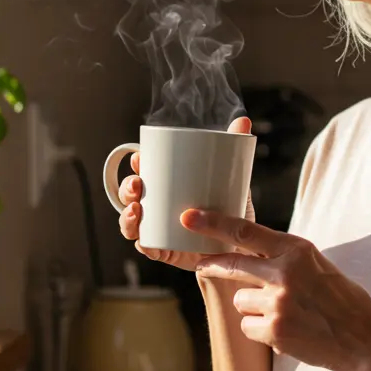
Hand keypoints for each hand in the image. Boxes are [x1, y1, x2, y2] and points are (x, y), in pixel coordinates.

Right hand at [118, 116, 255, 271]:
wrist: (241, 250)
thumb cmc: (231, 212)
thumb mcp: (233, 179)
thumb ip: (234, 150)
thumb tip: (243, 120)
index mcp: (169, 186)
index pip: (147, 171)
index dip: (138, 164)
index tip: (139, 157)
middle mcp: (158, 206)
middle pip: (132, 195)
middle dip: (127, 187)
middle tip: (136, 183)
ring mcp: (159, 229)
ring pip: (132, 221)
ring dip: (126, 215)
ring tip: (135, 209)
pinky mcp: (165, 250)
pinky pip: (147, 247)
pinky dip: (141, 242)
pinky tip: (142, 238)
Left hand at [185, 208, 370, 370]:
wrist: (362, 340)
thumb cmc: (340, 299)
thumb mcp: (317, 264)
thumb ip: (284, 256)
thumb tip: (248, 249)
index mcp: (297, 249)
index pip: (245, 231)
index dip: (213, 224)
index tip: (189, 217)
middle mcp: (285, 272)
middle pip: (231, 264)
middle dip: (213, 265)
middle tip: (202, 264)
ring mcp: (278, 303)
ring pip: (239, 300)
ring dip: (253, 307)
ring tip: (284, 313)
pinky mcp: (274, 331)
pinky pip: (247, 326)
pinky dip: (260, 331)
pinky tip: (286, 331)